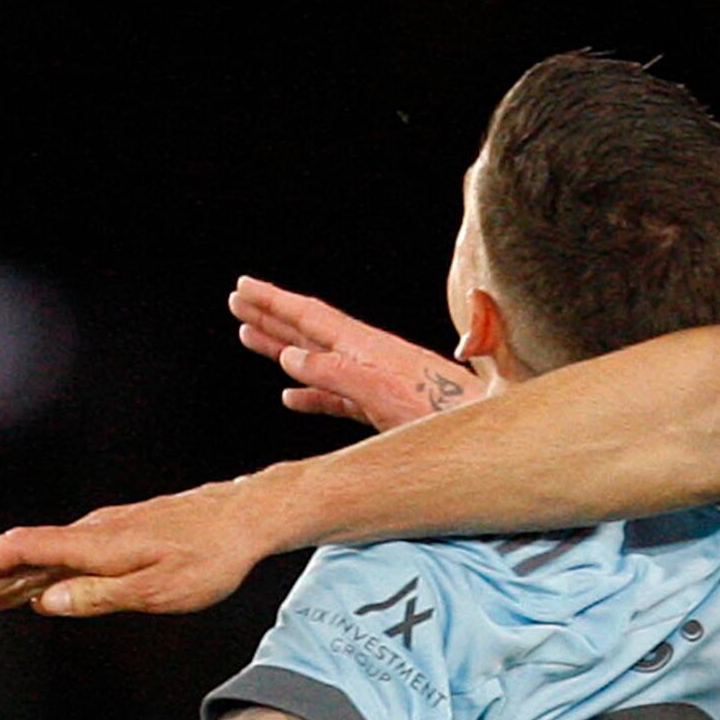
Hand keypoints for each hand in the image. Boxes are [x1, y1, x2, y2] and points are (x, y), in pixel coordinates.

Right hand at [0, 475, 275, 618]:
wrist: (245, 518)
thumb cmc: (208, 559)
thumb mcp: (156, 591)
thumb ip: (97, 596)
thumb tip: (44, 603)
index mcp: (95, 546)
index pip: (23, 549)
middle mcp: (93, 532)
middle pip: (25, 552)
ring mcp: (106, 531)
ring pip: (46, 554)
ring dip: (11, 576)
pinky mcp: (122, 533)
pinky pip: (68, 552)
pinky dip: (42, 571)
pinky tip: (38, 587)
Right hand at [232, 275, 497, 431]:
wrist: (483, 434)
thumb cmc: (441, 415)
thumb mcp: (382, 393)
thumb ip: (337, 375)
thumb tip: (290, 360)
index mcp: (366, 346)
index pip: (311, 315)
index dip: (274, 301)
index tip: (243, 286)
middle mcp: (368, 357)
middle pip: (309, 330)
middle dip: (271, 316)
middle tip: (236, 301)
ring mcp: (374, 381)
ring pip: (317, 360)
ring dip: (281, 349)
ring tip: (249, 338)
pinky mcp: (382, 407)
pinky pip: (334, 396)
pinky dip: (308, 393)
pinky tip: (290, 396)